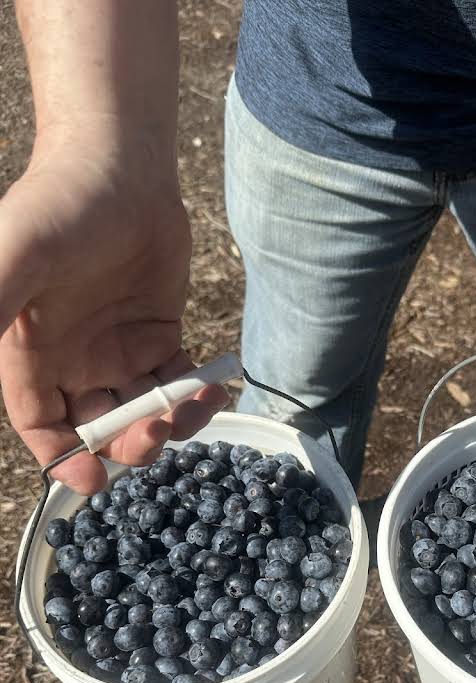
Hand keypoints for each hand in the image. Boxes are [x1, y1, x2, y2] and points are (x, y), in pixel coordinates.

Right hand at [0, 127, 227, 493]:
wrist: (118, 165)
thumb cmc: (58, 204)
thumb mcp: (17, 257)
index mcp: (30, 354)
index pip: (42, 426)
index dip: (63, 458)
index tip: (92, 479)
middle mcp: (72, 360)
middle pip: (98, 427)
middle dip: (127, 444)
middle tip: (154, 433)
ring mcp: (118, 350)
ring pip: (142, 411)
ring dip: (168, 424)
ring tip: (192, 409)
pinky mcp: (159, 335)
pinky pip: (178, 383)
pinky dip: (195, 396)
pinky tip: (212, 389)